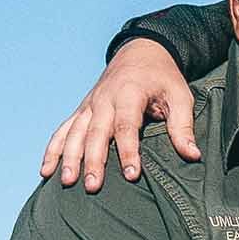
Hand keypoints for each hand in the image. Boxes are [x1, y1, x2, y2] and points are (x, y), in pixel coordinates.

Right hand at [43, 40, 198, 190]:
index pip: (126, 126)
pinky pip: (63, 130)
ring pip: (74, 132)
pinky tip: (46, 170)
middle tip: (92, 187)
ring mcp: (89, 104)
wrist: (141, 52)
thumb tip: (192, 155)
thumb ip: (183, 126)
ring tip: (66, 181)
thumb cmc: (163, 78)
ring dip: (68, 157)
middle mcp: (104, 99)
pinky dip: (53, 149)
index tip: (131, 175)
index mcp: (129, 93)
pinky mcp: (82, 110)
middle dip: (93, 160)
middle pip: (96, 132)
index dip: (128, 152)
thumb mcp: (180, 96)